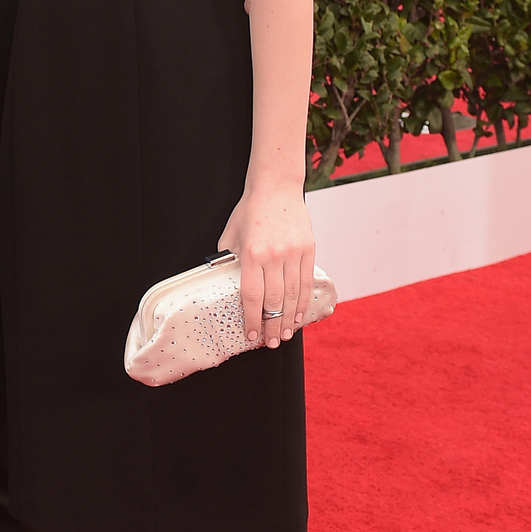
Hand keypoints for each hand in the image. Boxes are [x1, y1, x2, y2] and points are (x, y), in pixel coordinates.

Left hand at [218, 184, 314, 347]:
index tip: (251, 335)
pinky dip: (303, 302)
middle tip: (270, 343)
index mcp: (251, 254)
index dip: (252, 319)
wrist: (276, 188)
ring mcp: (293, 253)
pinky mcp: (308, 249)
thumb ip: (228, 260)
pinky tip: (299, 316)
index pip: (252, 295)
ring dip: (288, 319)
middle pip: (274, 301)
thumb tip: (223, 284)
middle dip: (271, 326)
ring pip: (292, 294)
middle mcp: (273, 256)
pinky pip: (306, 281)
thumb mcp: (230, 235)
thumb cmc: (249, 212)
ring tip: (285, 336)